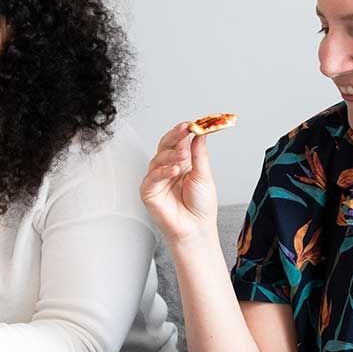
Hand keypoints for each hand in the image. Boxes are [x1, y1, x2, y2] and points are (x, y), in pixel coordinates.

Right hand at [141, 123, 219, 246]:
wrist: (196, 228)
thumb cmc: (200, 206)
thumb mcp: (203, 175)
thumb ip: (199, 154)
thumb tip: (199, 133)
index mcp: (182, 163)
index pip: (178, 142)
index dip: (183, 132)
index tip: (191, 123)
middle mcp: (167, 168)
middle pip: (165, 146)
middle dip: (175, 136)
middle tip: (185, 129)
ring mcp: (157, 179)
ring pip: (158, 159)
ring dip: (171, 154)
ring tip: (184, 155)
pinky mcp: (148, 191)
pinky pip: (152, 177)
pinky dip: (163, 171)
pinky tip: (174, 170)